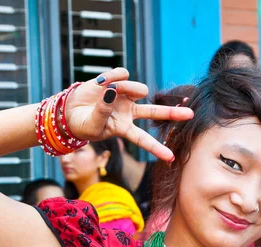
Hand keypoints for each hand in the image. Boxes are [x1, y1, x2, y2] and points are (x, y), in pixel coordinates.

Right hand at [64, 68, 193, 160]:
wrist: (70, 111)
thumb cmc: (83, 125)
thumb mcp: (93, 125)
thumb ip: (103, 111)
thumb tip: (112, 92)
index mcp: (124, 129)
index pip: (144, 140)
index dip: (157, 148)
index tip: (171, 157)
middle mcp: (129, 113)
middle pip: (155, 113)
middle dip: (172, 113)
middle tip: (190, 114)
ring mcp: (125, 97)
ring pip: (137, 89)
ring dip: (124, 88)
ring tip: (106, 91)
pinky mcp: (117, 82)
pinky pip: (122, 75)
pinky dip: (113, 77)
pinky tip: (102, 83)